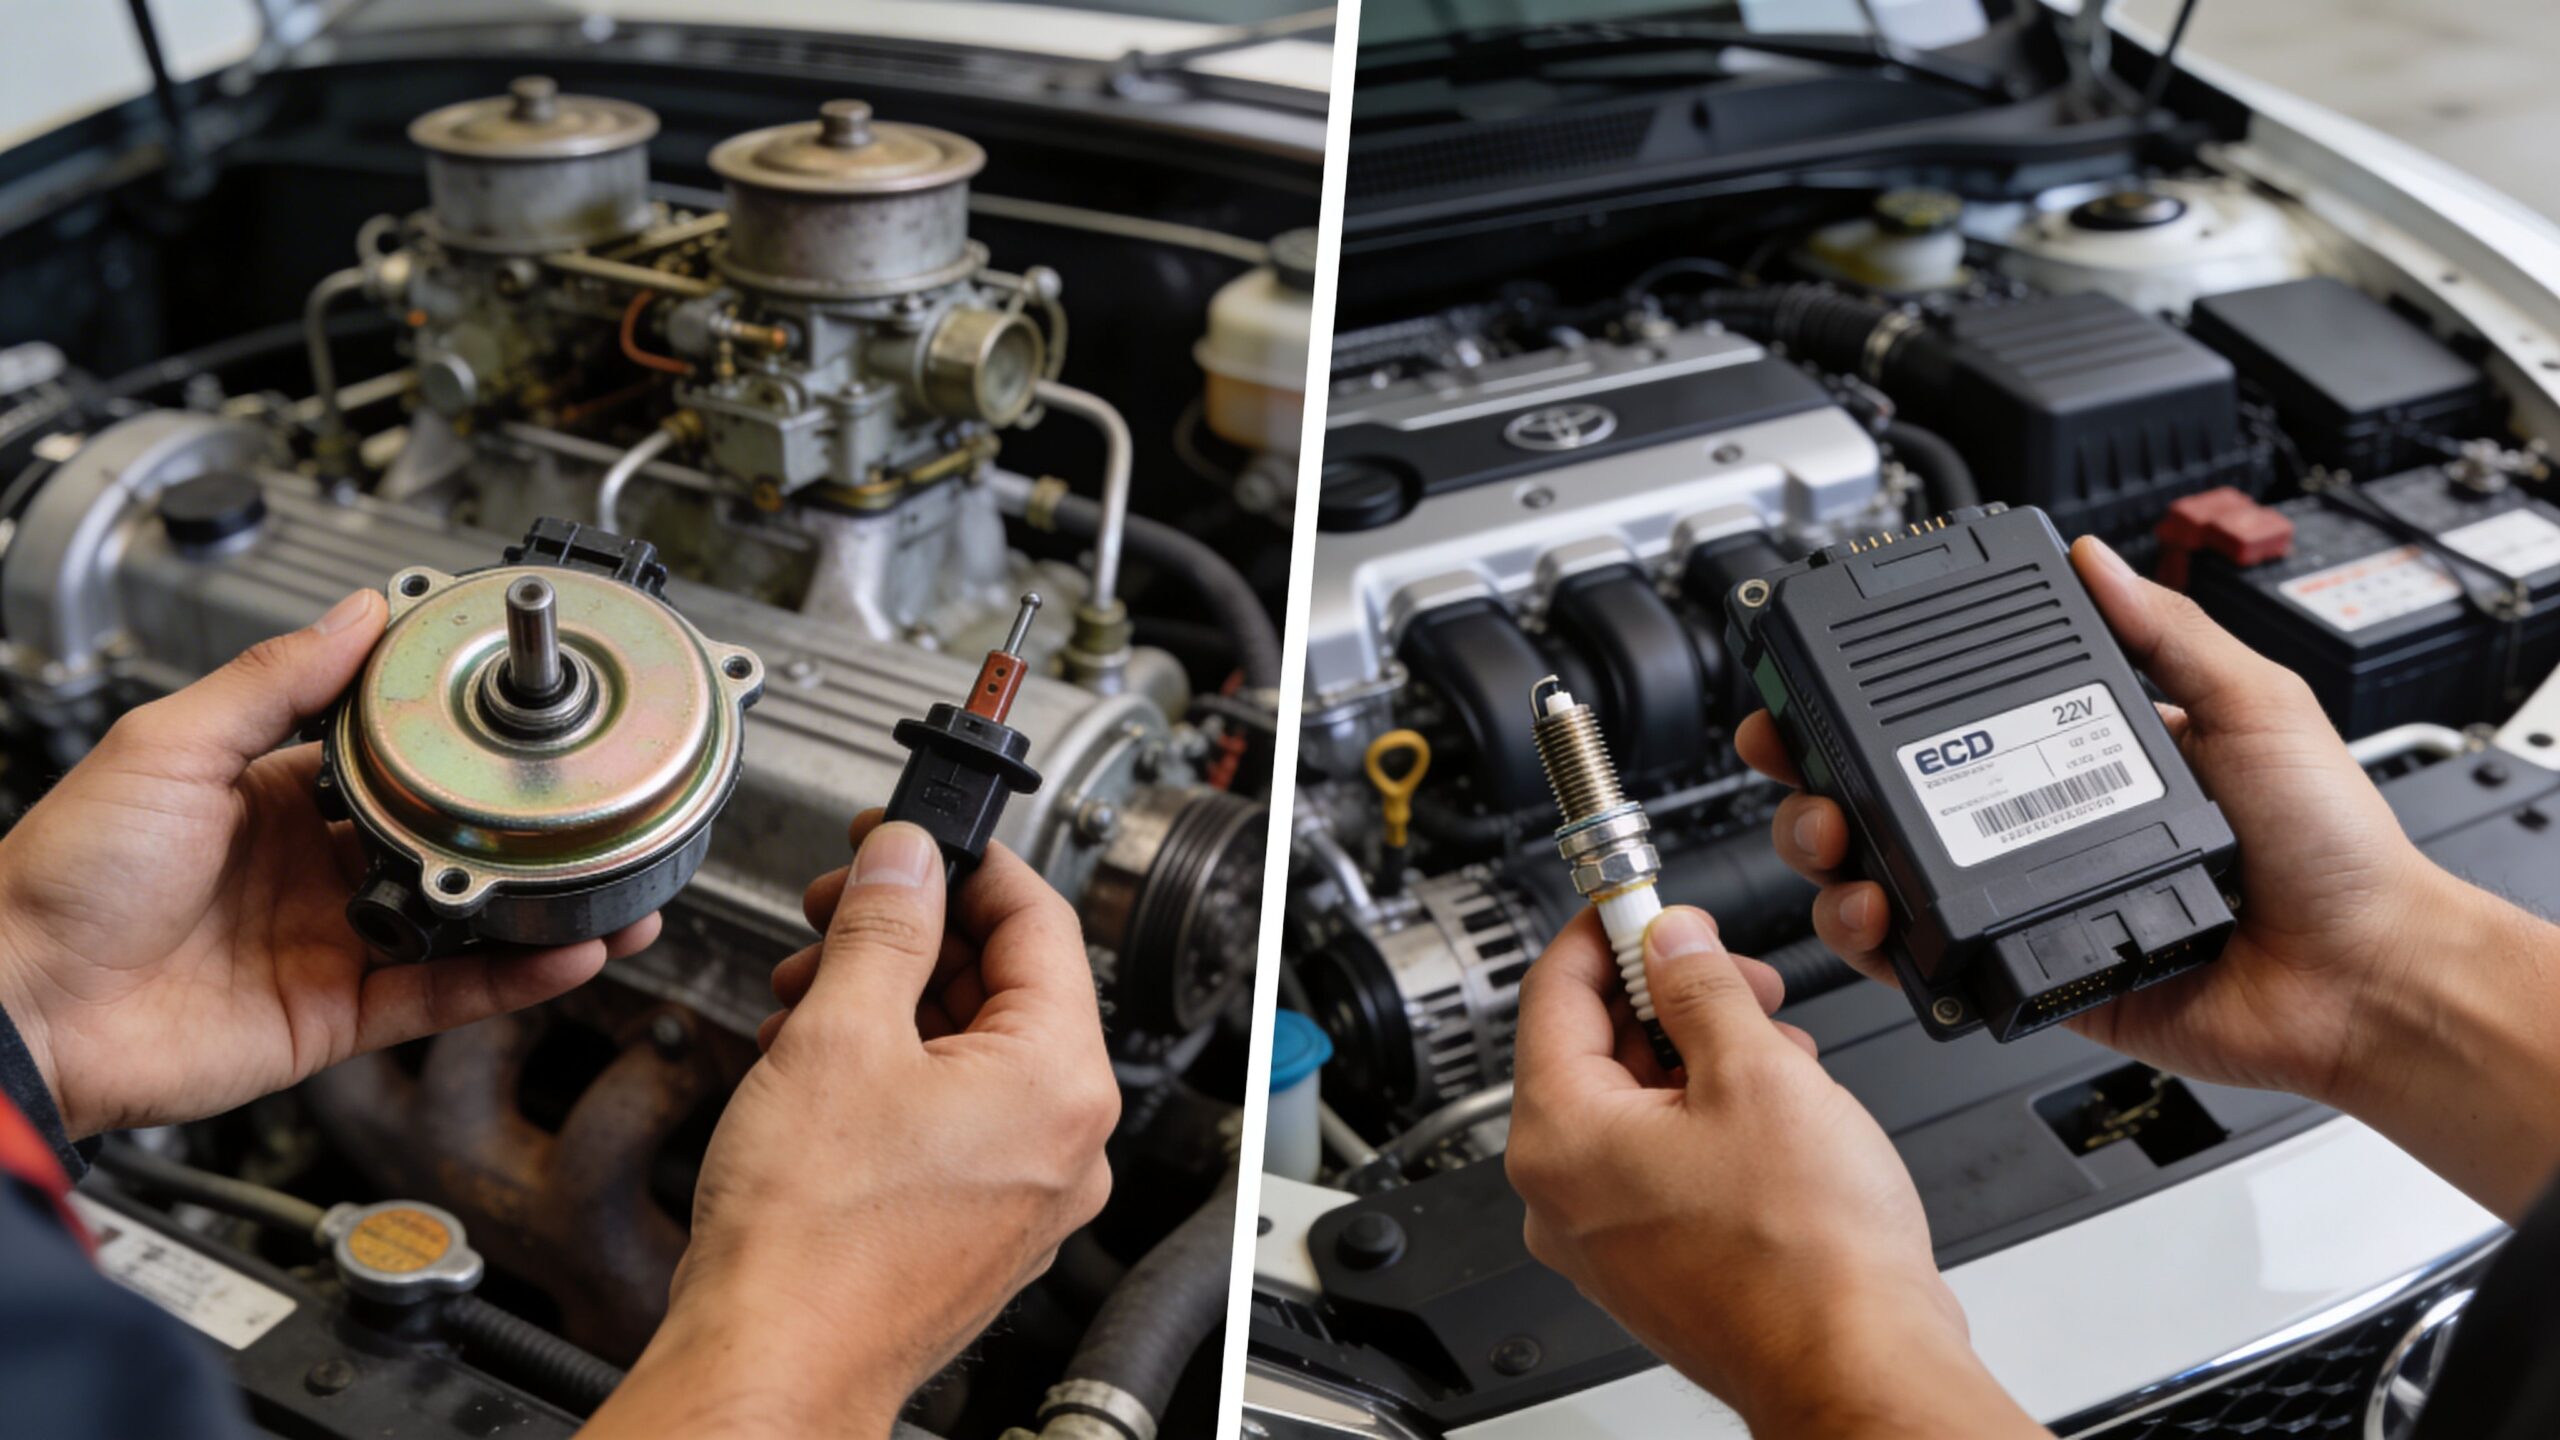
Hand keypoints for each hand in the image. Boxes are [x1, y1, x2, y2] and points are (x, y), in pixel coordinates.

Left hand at [0, 590, 658, 1140]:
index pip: (392, 758)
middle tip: (591, 805)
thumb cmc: (61, 877)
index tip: (524, 717)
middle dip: (522, 831)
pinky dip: (514, 979)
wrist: (22, 1005)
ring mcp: (329, 942)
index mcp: (270, 796)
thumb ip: (276, 679)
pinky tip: (571, 951)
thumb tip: (363, 612)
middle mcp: (310, 868)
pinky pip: (446, 993)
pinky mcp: (337, 1015)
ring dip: (542, 908)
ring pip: (463, 923)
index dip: (458, 741)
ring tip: (616, 886)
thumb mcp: (171, 744)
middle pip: (444, 842)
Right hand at [590, 814, 1118, 1435]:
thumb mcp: (840, 1033)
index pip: (1040, 918)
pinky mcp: (979, 1224)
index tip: (910, 835)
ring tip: (804, 994)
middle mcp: (1066, 1141)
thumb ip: (883, 924)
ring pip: (971, 1052)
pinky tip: (815, 1062)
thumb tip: (908, 856)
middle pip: (1005, 986)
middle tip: (835, 910)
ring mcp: (1026, 1190)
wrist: (770, 1367)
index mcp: (1061, 1082)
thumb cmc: (811, 1241)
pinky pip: (954, 1117)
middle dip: (910, 936)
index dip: (965, 862)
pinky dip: (890, 1072)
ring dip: (889, 1002)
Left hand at [1508, 906, 2041, 1436]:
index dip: (1604, 932)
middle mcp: (1562, 1195)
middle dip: (1670, 998)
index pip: (1552, 994)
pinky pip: (1660, 1163)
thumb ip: (1701, 986)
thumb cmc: (1807, 1255)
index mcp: (1560, 1137)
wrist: (1857, 1364)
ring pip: (1634, 1107)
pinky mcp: (1653, 1262)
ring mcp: (1605, 1236)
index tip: (1641, 903)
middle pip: (1592, 1050)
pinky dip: (1709, 1122)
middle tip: (1735, 976)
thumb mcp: (1756, 1072)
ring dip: (1701, 1060)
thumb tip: (1671, 938)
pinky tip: (1778, 1114)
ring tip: (1779, 1054)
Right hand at [1742, 536, 2559, 1218]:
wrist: (2362, 977)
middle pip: (1885, 796)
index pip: (1950, 717)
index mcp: (2082, 753)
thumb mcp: (2257, 706)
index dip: (1866, 703)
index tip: (1812, 686)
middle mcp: (2040, 823)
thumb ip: (2171, 633)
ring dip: (1832, 858)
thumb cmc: (2334, 851)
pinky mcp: (2028, 974)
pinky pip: (1927, 965)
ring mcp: (2026, 900)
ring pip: (1883, 877)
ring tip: (1837, 847)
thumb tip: (2097, 559)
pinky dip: (1879, 946)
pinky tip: (1874, 916)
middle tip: (1798, 768)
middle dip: (1815, 780)